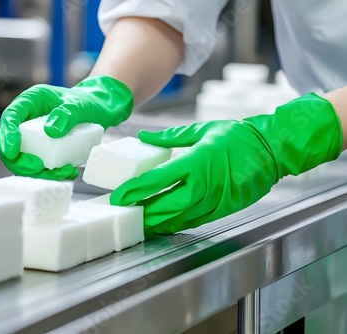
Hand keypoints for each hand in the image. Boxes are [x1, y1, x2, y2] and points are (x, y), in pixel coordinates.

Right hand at [0, 75, 132, 179]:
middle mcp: (28, 119)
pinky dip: (52, 173)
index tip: (12, 151)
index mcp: (30, 101)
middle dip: (21, 161)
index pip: (10, 117)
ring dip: (39, 172)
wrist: (99, 109)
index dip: (7, 136)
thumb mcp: (80, 105)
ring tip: (63, 171)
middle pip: (12, 144)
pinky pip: (41, 165)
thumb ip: (67, 113)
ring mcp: (35, 136)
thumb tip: (51, 131)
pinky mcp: (44, 149)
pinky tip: (69, 171)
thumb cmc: (87, 101)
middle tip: (39, 167)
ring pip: (25, 159)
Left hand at [111, 93, 342, 235]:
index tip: (119, 196)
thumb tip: (144, 137)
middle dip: (142, 213)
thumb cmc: (238, 137)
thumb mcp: (202, 130)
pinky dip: (176, 224)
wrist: (272, 150)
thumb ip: (170, 136)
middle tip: (123, 214)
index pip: (158, 180)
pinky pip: (194, 221)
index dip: (135, 190)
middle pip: (165, 206)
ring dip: (157, 223)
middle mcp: (204, 185)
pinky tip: (163, 225)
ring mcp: (214, 200)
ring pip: (179, 218)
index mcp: (197, 161)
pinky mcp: (223, 209)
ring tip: (138, 223)